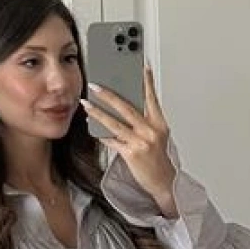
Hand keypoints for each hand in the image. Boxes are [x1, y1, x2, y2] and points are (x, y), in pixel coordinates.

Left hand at [81, 63, 177, 215]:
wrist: (163, 182)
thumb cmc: (158, 159)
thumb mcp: (157, 136)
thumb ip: (144, 121)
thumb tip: (125, 108)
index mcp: (159, 123)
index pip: (151, 97)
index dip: (146, 81)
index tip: (141, 66)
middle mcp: (150, 131)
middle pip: (127, 108)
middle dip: (109, 95)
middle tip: (96, 86)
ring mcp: (140, 142)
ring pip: (115, 123)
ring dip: (98, 113)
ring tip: (86, 104)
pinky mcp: (131, 154)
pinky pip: (112, 141)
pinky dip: (101, 134)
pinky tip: (93, 127)